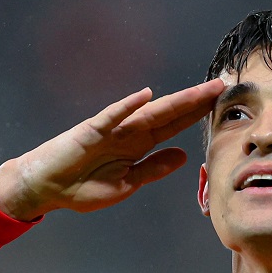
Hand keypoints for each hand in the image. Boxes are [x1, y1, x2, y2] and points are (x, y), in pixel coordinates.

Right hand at [0, 79, 224, 219]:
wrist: (47, 188)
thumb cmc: (83, 186)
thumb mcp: (126, 184)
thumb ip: (153, 169)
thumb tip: (183, 156)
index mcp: (139, 145)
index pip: (175, 126)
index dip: (199, 114)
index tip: (223, 103)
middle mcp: (130, 132)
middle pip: (170, 113)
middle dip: (197, 100)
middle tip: (224, 84)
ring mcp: (111, 129)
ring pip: (149, 111)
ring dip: (174, 100)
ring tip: (200, 89)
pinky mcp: (90, 131)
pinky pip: (111, 117)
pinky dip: (126, 107)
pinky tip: (145, 96)